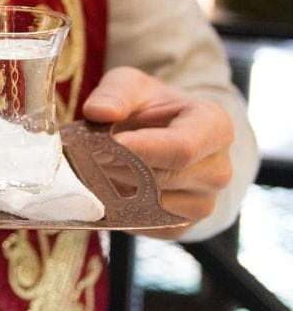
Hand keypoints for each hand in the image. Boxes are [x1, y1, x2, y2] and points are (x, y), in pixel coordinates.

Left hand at [82, 66, 233, 239]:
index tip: (110, 143)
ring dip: (121, 191)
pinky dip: (124, 212)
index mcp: (214, 127)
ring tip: (98, 170)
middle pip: (165, 178)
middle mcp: (218, 169)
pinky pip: (150, 226)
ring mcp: (204, 202)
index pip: (182, 148)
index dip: (142, 149)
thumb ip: (115, 92)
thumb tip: (99, 112)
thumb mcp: (130, 84)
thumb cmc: (148, 106)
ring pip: (156, 206)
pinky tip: (110, 190)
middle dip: (123, 168)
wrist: (160, 134)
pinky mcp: (182, 226)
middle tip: (91, 156)